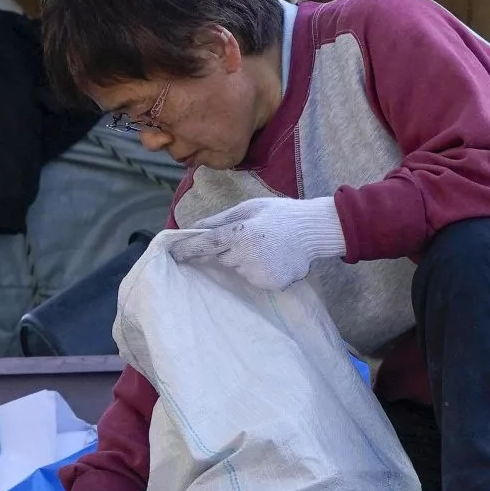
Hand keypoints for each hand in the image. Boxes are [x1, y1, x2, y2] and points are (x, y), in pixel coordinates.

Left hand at [165, 195, 344, 292]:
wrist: (315, 230)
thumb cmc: (281, 214)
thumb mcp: (250, 207)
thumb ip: (220, 218)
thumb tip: (194, 227)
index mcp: (240, 232)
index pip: (206, 244)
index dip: (188, 250)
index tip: (174, 255)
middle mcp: (246, 255)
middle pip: (222, 258)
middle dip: (228, 250)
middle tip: (248, 238)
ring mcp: (258, 272)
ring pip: (238, 269)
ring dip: (244, 260)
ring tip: (265, 247)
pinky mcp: (269, 283)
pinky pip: (254, 278)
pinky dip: (258, 271)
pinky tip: (272, 258)